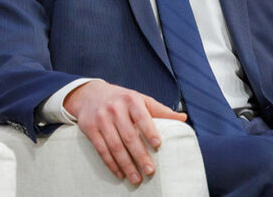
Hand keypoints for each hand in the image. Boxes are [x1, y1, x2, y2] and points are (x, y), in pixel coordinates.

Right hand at [64, 81, 186, 185]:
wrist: (90, 94)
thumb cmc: (122, 99)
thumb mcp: (141, 99)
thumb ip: (160, 110)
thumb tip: (183, 118)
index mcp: (131, 100)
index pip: (142, 116)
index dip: (149, 131)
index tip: (158, 145)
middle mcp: (115, 108)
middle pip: (129, 136)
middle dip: (140, 155)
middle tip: (150, 171)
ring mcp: (101, 119)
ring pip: (115, 146)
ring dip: (126, 165)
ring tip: (136, 178)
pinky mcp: (89, 128)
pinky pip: (101, 149)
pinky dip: (111, 164)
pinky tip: (120, 173)